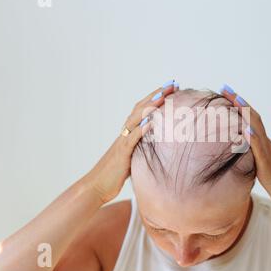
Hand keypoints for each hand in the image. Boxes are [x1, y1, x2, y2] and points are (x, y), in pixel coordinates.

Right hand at [83, 81, 177, 203]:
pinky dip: (141, 129)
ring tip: (163, 95)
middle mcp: (125, 133)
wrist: (96, 186)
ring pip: (136, 119)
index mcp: (128, 133)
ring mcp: (122, 142)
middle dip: (157, 95)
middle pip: (141, 108)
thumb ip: (142, 148)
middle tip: (173, 83)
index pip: (143, 110)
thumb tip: (156, 145)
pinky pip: (132, 139)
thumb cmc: (115, 174)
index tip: (172, 88)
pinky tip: (152, 121)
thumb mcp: (132, 158)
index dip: (156, 98)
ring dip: (150, 106)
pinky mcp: (122, 154)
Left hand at [220, 85, 270, 212]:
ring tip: (234, 99)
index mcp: (263, 144)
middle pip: (252, 118)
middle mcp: (265, 144)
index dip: (238, 106)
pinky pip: (260, 150)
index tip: (226, 93)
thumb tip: (240, 152)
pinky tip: (245, 129)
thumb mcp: (262, 168)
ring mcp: (267, 153)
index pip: (249, 120)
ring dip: (245, 113)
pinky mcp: (268, 166)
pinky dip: (253, 138)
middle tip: (225, 88)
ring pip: (256, 129)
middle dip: (238, 102)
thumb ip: (252, 158)